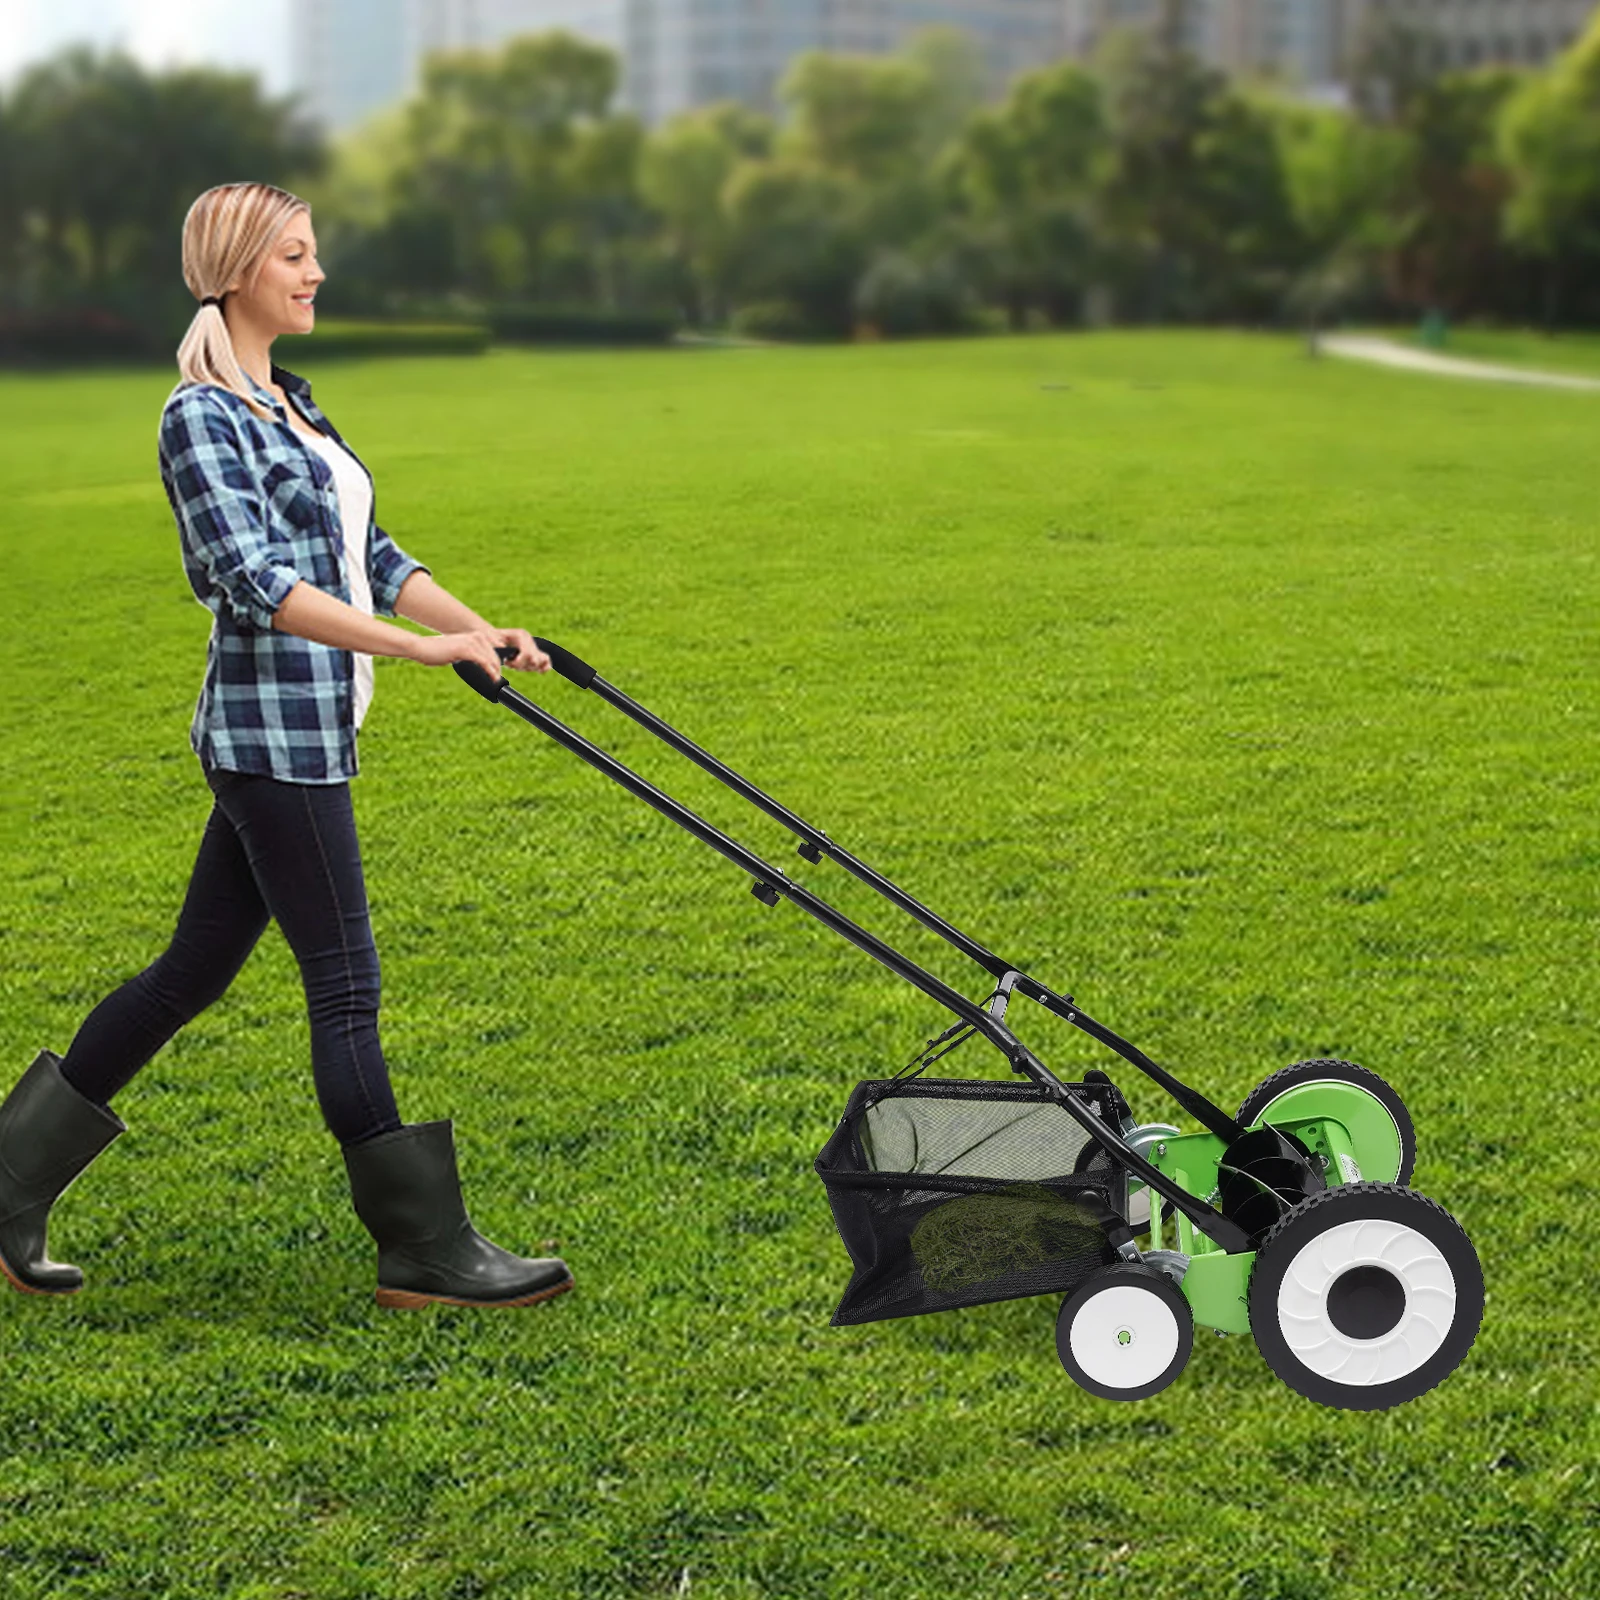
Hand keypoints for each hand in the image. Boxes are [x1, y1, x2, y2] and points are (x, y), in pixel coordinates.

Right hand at [409, 629, 524, 679]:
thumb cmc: (438, 652)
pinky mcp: (467, 650)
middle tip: (498, 683)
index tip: (498, 676)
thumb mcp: (459, 652)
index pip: (494, 651)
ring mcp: (472, 642)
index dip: (498, 664)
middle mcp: (476, 637)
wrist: (422, 647)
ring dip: (496, 673)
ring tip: (496, 684)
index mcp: (476, 636)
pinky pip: (484, 662)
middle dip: (498, 670)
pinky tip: (493, 680)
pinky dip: (491, 672)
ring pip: (492, 659)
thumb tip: (481, 667)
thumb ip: (471, 656)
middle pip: (496, 656)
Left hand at [484, 627, 550, 672]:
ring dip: (527, 667)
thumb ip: (496, 644)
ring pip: (540, 661)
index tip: (506, 662)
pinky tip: (538, 671)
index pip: (527, 653)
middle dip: (521, 666)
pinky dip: (544, 667)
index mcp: (521, 635)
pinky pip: (546, 661)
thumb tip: (503, 652)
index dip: (518, 663)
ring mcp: (532, 646)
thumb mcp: (490, 639)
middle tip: (509, 664)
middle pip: (534, 659)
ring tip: (514, 665)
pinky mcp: (534, 653)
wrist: (492, 635)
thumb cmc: (489, 637)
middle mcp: (529, 640)